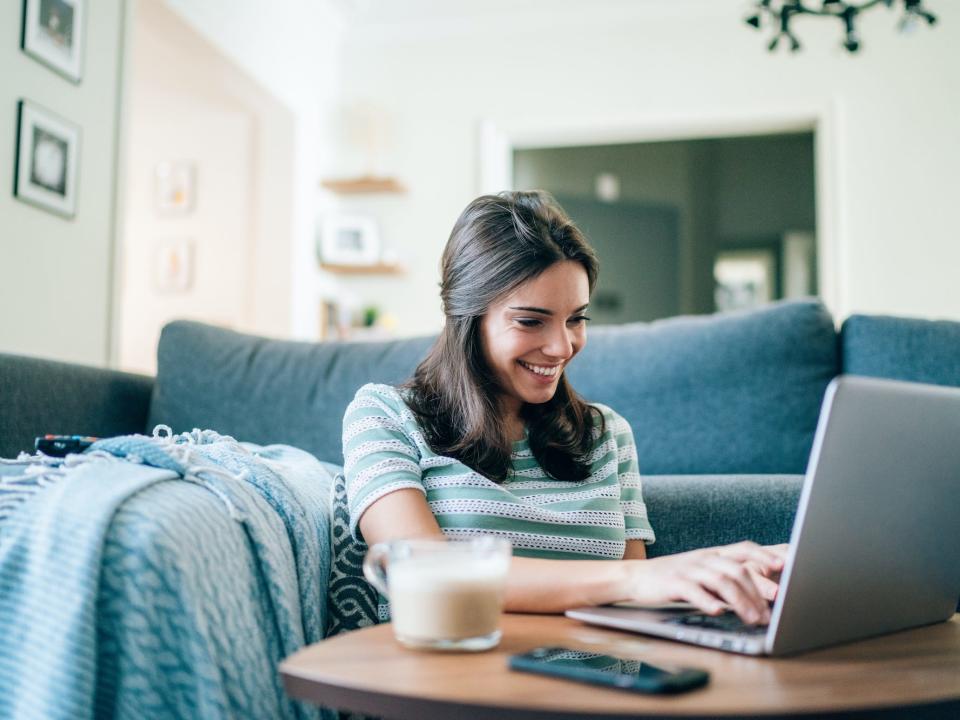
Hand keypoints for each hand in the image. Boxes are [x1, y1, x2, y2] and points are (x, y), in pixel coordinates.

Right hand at [621, 541, 785, 624]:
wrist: (637, 576)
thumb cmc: (676, 578)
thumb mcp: (703, 573)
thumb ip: (728, 579)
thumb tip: (762, 595)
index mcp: (713, 554)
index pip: (744, 548)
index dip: (764, 554)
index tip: (783, 566)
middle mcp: (704, 558)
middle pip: (737, 569)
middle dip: (758, 591)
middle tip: (771, 612)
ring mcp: (688, 569)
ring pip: (721, 581)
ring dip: (740, 602)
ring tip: (752, 619)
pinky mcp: (673, 583)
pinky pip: (694, 590)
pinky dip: (708, 601)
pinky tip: (718, 612)